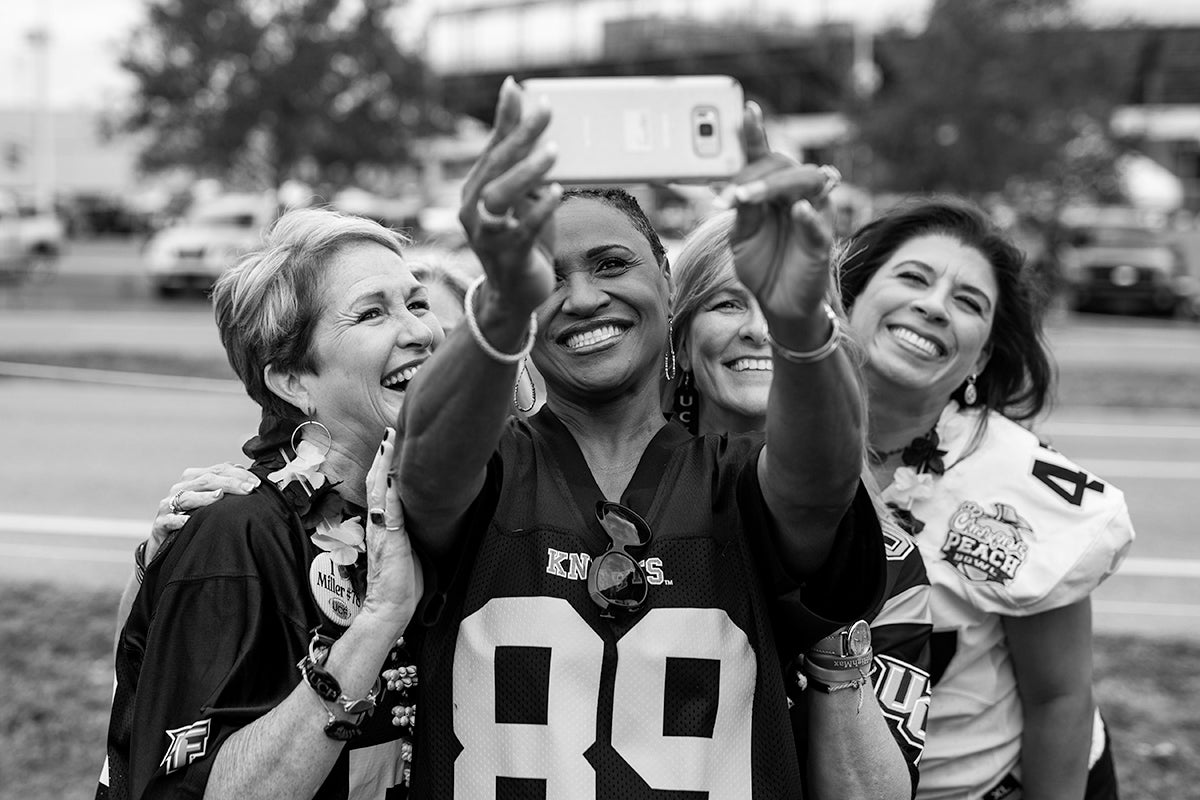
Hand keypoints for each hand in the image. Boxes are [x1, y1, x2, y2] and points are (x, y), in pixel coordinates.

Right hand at [149, 463, 259, 560]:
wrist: (167, 542)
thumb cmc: (196, 518)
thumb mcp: (211, 502)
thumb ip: (227, 489)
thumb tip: (251, 480)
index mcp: (193, 479)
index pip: (218, 470)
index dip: (238, 474)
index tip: (256, 483)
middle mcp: (180, 488)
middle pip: (207, 480)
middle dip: (230, 483)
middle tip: (249, 489)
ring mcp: (168, 505)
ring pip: (187, 497)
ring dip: (205, 497)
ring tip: (220, 497)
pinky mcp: (160, 523)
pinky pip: (168, 520)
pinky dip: (178, 520)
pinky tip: (188, 521)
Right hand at [361, 428, 422, 632]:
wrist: (390, 609)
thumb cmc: (401, 585)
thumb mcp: (408, 551)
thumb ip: (410, 534)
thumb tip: (425, 521)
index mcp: (383, 528)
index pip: (381, 491)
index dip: (384, 468)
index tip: (390, 447)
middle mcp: (378, 525)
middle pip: (376, 483)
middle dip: (382, 457)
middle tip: (388, 432)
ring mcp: (382, 530)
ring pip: (379, 490)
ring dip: (384, 464)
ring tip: (388, 441)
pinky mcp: (390, 538)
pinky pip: (388, 508)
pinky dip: (390, 489)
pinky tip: (393, 473)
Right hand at [458, 76, 561, 316]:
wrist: (516, 294)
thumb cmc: (523, 237)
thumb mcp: (524, 196)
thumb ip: (523, 159)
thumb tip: (527, 107)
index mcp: (477, 189)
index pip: (493, 147)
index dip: (506, 118)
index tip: (519, 87)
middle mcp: (474, 209)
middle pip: (496, 166)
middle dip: (521, 135)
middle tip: (547, 110)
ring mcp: (488, 234)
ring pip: (500, 196)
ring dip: (527, 171)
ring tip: (554, 151)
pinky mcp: (508, 256)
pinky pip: (522, 229)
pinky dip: (539, 209)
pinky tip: (557, 192)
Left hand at [723, 103, 836, 324]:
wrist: (778, 304)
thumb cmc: (762, 265)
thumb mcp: (741, 236)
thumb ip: (743, 211)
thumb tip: (739, 188)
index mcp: (774, 192)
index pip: (765, 158)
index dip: (756, 135)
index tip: (748, 110)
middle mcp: (796, 197)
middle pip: (785, 168)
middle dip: (756, 176)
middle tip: (731, 194)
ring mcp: (813, 216)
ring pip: (805, 186)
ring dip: (776, 187)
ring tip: (749, 198)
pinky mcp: (822, 242)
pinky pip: (820, 223)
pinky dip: (809, 216)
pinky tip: (798, 209)